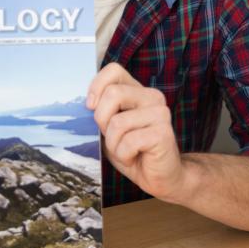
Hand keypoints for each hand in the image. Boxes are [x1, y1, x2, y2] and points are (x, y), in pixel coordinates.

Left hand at [87, 63, 184, 202]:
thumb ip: (101, 110)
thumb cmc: (132, 151)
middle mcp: (152, 97)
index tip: (90, 106)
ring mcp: (160, 113)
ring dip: (114, 144)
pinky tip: (135, 158)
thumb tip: (86, 103)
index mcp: (138, 91)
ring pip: (117, 122)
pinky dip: (124, 155)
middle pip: (113, 93)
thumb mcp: (110, 127)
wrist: (159, 177)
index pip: (114, 70)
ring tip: (125, 151)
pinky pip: (128, 142)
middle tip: (113, 137)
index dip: (97, 86)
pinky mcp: (163, 133)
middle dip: (102, 121)